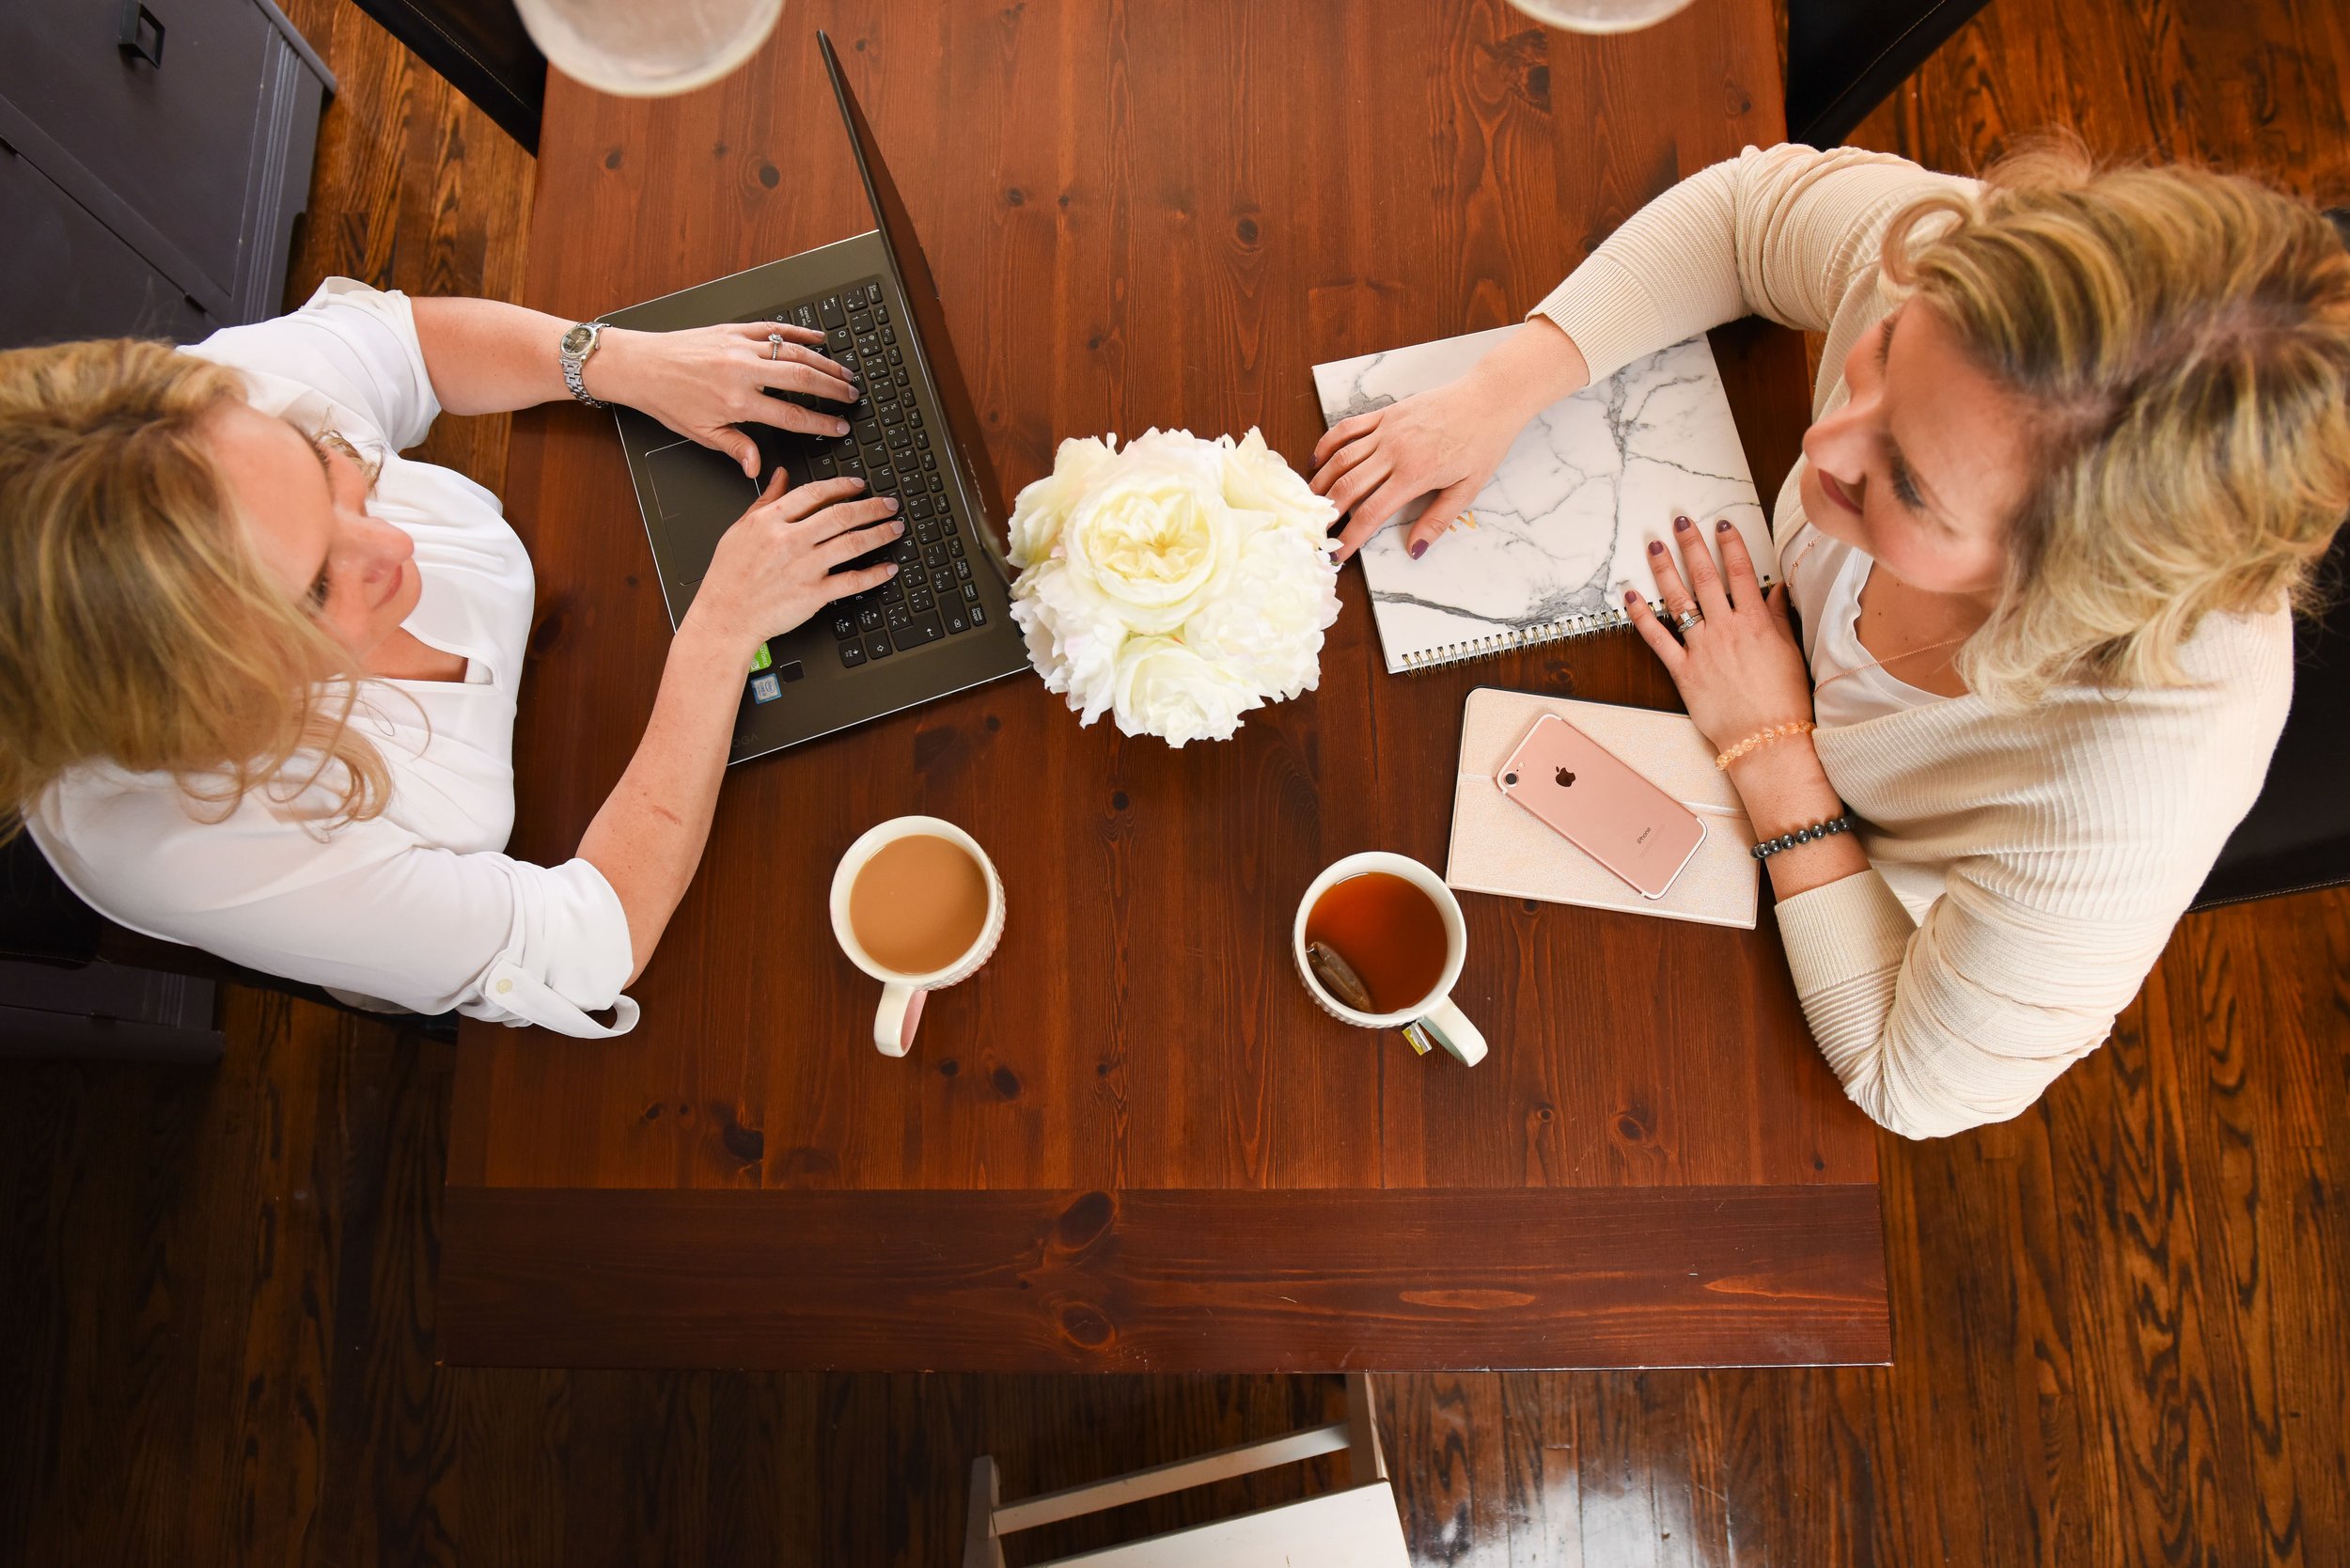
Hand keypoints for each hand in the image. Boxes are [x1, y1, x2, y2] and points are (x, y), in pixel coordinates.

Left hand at [592, 323, 859, 476]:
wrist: (639, 365)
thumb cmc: (666, 399)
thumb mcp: (701, 433)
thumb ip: (735, 448)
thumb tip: (757, 468)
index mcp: (736, 402)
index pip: (791, 414)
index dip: (821, 422)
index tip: (839, 426)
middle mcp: (742, 371)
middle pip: (802, 379)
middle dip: (834, 388)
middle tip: (853, 395)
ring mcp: (739, 347)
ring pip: (794, 352)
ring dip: (825, 362)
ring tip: (845, 372)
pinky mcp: (733, 330)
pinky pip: (774, 329)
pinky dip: (800, 332)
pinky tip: (819, 338)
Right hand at [679, 475, 902, 655]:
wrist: (726, 616)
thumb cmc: (730, 576)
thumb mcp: (741, 529)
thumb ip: (766, 500)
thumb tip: (781, 476)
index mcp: (771, 521)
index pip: (814, 493)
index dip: (842, 486)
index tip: (859, 485)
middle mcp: (790, 541)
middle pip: (840, 515)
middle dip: (871, 507)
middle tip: (889, 504)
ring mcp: (804, 568)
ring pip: (851, 543)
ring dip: (879, 533)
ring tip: (895, 528)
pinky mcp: (813, 594)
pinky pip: (852, 581)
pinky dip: (874, 574)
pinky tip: (889, 568)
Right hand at [1308, 316, 1588, 563]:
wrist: (1489, 398)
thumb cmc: (1483, 443)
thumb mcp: (1468, 489)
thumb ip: (1438, 520)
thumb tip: (1415, 550)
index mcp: (1415, 475)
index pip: (1371, 512)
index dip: (1351, 536)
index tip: (1338, 553)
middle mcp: (1394, 452)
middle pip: (1348, 487)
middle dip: (1327, 513)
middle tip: (1316, 531)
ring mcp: (1387, 430)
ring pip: (1341, 459)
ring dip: (1321, 482)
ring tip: (1311, 502)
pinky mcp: (1386, 414)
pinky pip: (1347, 429)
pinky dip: (1328, 445)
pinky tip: (1317, 460)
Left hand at [1625, 515, 1814, 752]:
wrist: (1767, 739)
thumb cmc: (1784, 699)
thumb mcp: (1790, 652)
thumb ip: (1780, 618)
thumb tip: (1775, 589)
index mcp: (1757, 623)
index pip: (1741, 573)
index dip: (1731, 545)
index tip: (1722, 525)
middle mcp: (1727, 630)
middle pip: (1706, 578)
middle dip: (1693, 546)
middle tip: (1681, 522)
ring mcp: (1702, 649)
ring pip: (1679, 601)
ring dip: (1665, 571)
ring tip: (1654, 546)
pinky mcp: (1683, 671)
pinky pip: (1658, 639)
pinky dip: (1641, 617)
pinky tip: (1630, 596)